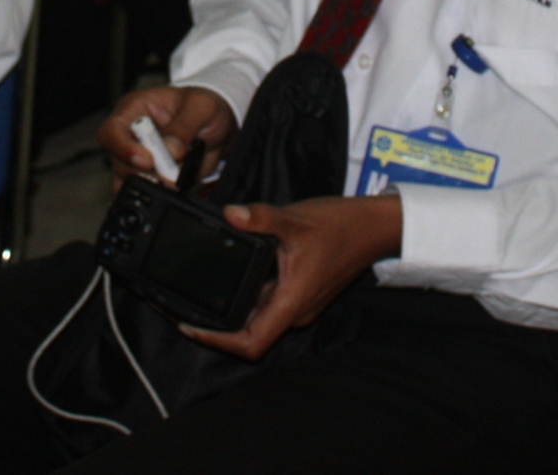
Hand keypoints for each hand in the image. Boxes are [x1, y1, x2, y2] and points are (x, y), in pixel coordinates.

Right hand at [98, 84, 237, 188]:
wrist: (218, 123)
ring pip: (130, 181)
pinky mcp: (149, 176)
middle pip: (119, 161)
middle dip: (146, 172)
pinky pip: (144, 192)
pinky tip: (176, 187)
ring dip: (155, 183)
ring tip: (179, 178)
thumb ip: (184, 126)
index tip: (148, 160)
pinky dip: (159, 193)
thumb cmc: (203, 106)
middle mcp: (130, 135)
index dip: (124, 148)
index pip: (112, 131)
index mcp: (134, 109)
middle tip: (172, 176)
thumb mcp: (201, 107)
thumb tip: (170, 149)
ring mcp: (137, 158)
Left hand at [183, 195, 402, 360]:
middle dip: (216, 326)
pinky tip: (234, 274)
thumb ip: (259, 218)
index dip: (217, 342)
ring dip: (232, 310)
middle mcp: (295, 310)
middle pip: (250, 333)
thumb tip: (230, 215)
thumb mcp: (294, 219)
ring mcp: (299, 303)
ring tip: (201, 291)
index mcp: (291, 302)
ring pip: (259, 317)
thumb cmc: (340, 227)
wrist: (372, 226)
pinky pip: (269, 302)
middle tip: (184, 307)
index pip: (250, 342)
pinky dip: (248, 294)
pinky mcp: (301, 292)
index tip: (191, 328)